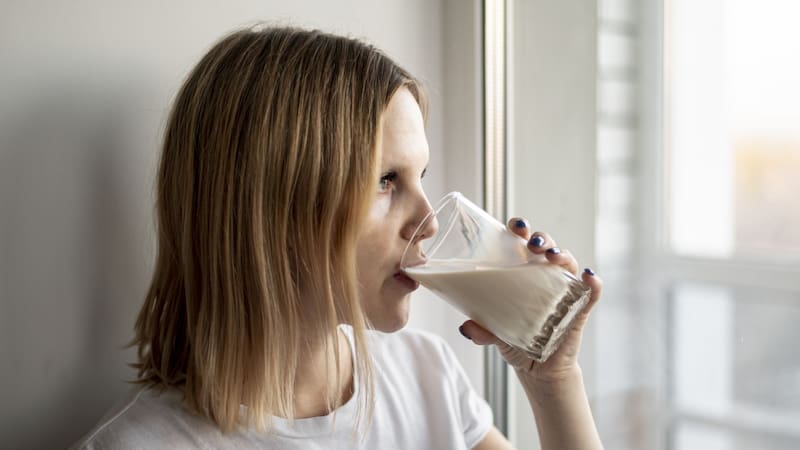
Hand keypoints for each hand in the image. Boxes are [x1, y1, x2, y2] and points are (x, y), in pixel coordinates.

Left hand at [458, 218, 602, 385]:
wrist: (536, 370)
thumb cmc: (515, 340)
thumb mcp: (494, 333)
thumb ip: (482, 330)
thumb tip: (467, 327)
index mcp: (522, 273)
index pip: (523, 243)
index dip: (521, 230)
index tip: (515, 226)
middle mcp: (545, 277)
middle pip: (547, 248)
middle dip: (542, 239)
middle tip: (533, 244)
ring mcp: (564, 291)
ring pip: (568, 264)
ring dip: (563, 255)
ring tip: (553, 257)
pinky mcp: (579, 310)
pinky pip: (591, 293)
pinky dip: (593, 283)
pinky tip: (589, 277)